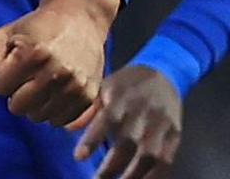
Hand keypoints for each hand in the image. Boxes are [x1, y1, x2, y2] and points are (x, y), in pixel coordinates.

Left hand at [0, 0, 120, 128]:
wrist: (79, 20)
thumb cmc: (36, 27)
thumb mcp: (4, 33)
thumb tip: (1, 90)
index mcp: (33, 55)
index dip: (2, 77)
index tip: (12, 64)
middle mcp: (56, 73)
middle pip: (18, 108)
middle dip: (16, 94)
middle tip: (26, 77)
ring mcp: (75, 86)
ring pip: (39, 117)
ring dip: (34, 104)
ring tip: (42, 82)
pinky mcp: (88, 96)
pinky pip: (60, 121)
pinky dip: (52, 111)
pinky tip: (54, 93)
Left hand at [73, 64, 182, 178]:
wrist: (164, 74)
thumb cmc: (126, 84)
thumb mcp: (102, 88)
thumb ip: (87, 109)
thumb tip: (67, 128)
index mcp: (121, 97)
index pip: (106, 119)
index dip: (92, 139)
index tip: (78, 157)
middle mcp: (143, 112)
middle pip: (129, 142)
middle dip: (112, 165)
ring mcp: (162, 124)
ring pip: (150, 155)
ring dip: (134, 174)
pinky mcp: (175, 134)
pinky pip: (168, 159)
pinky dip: (156, 174)